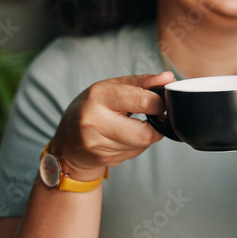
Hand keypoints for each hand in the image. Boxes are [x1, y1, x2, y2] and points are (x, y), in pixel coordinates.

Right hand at [49, 72, 173, 180]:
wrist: (68, 139)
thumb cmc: (94, 106)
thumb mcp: (114, 86)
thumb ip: (143, 82)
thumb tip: (168, 78)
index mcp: (99, 96)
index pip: (142, 102)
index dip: (160, 104)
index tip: (162, 102)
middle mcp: (94, 120)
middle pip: (144, 133)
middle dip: (156, 126)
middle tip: (153, 117)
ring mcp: (96, 143)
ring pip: (141, 145)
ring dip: (145, 136)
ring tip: (133, 125)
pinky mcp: (101, 159)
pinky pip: (133, 154)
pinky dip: (136, 145)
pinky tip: (124, 137)